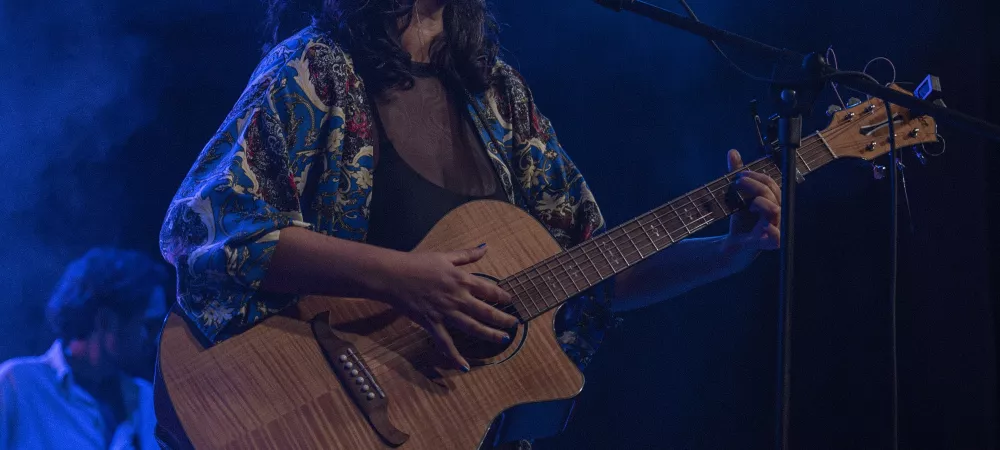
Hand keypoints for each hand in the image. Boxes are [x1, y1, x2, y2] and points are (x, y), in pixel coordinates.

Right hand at [378, 245, 516, 370]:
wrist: (393, 275)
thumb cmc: (418, 263)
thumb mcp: (445, 256)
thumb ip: (467, 255)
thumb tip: (485, 247)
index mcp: (462, 280)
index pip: (489, 289)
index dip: (502, 296)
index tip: (510, 300)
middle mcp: (457, 298)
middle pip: (486, 311)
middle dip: (502, 318)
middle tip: (514, 324)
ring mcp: (445, 312)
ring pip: (473, 327)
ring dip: (489, 334)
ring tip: (503, 339)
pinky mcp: (432, 323)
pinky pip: (446, 343)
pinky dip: (455, 356)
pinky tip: (465, 366)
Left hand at [725, 149, 780, 252]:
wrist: (734, 246)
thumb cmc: (742, 221)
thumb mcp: (738, 197)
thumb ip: (737, 176)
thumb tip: (733, 152)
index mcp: (772, 202)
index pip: (771, 184)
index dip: (757, 176)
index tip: (739, 175)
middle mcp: (776, 214)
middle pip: (773, 194)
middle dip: (754, 186)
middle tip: (737, 184)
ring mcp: (773, 228)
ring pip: (775, 211)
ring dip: (761, 203)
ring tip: (748, 204)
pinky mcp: (765, 243)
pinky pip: (776, 238)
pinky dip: (772, 233)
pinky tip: (766, 228)